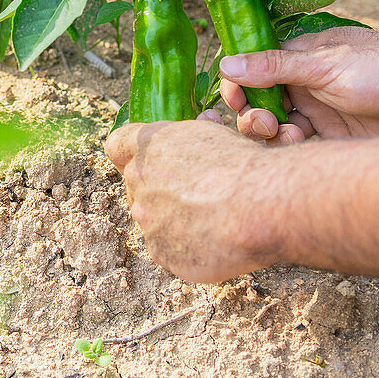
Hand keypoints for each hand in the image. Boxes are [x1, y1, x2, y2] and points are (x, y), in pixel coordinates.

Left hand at [105, 121, 286, 282]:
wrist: (262, 205)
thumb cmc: (241, 165)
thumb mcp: (210, 135)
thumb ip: (186, 139)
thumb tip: (198, 125)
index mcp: (146, 147)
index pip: (116, 146)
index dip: (130, 154)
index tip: (150, 162)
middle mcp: (137, 181)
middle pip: (136, 187)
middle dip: (160, 191)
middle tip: (197, 195)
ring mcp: (146, 220)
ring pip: (154, 220)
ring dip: (175, 221)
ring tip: (213, 219)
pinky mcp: (160, 252)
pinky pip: (169, 250)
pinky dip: (188, 248)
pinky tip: (215, 241)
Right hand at [200, 27, 378, 143]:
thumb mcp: (325, 64)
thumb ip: (275, 67)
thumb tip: (226, 63)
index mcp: (298, 58)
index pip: (252, 69)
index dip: (237, 85)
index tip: (233, 98)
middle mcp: (303, 84)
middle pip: (258, 101)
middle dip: (251, 113)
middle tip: (263, 122)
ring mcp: (317, 111)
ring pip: (273, 126)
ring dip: (268, 132)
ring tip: (284, 134)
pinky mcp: (331, 138)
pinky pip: (296, 146)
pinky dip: (287, 148)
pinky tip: (296, 144)